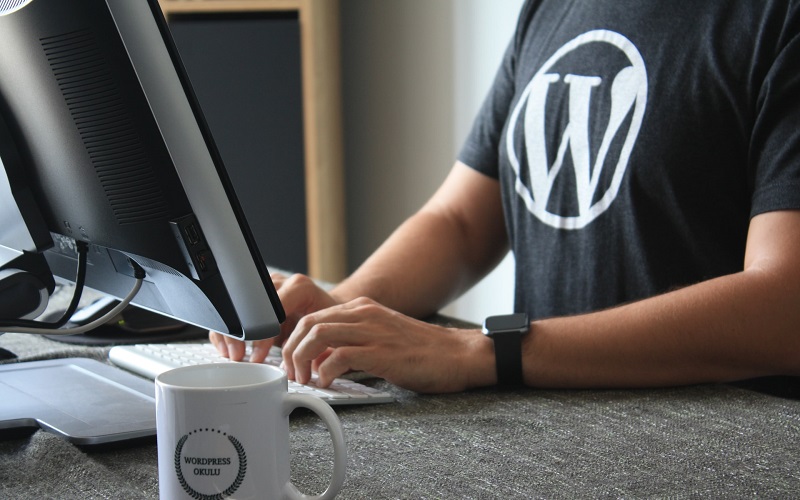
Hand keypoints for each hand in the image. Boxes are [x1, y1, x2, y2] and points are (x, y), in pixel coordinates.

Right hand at [209, 272, 340, 361]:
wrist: (330, 312)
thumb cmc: (330, 323)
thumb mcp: (326, 332)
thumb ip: (312, 343)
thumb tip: (299, 366)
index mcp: (299, 287)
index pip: (271, 309)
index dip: (261, 334)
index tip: (258, 356)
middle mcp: (280, 283)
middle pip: (249, 305)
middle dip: (240, 334)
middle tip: (238, 356)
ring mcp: (265, 287)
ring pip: (237, 306)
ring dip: (230, 332)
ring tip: (233, 354)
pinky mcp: (256, 296)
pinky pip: (234, 310)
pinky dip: (228, 330)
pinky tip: (228, 347)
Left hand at [280, 297, 495, 393]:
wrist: (459, 355)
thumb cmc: (423, 352)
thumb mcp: (380, 339)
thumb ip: (350, 344)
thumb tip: (319, 361)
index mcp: (362, 309)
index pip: (312, 315)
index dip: (294, 340)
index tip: (291, 362)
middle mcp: (364, 313)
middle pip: (308, 322)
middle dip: (291, 349)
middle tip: (293, 374)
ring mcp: (373, 330)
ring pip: (317, 334)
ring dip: (302, 359)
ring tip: (305, 379)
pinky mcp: (381, 352)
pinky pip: (338, 356)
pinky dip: (325, 372)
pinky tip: (328, 384)